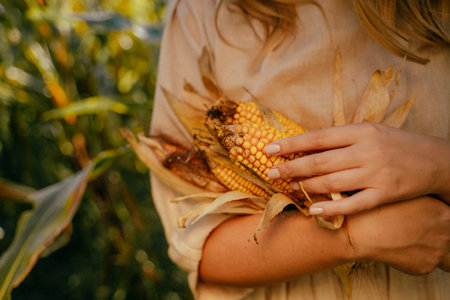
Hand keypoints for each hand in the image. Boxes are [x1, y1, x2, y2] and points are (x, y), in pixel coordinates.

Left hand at [264, 123, 449, 215]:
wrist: (436, 160)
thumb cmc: (396, 144)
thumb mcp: (370, 131)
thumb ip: (341, 138)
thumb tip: (306, 146)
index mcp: (361, 131)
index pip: (318, 137)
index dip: (292, 144)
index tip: (270, 149)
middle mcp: (366, 151)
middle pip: (320, 161)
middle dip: (292, 168)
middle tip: (271, 174)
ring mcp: (376, 174)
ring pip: (332, 182)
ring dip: (307, 186)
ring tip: (290, 187)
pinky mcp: (385, 194)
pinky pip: (354, 204)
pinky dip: (332, 207)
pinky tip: (314, 210)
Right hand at [348, 196, 449, 274]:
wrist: (359, 233)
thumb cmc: (376, 211)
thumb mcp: (402, 196)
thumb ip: (423, 201)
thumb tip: (428, 205)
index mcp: (443, 212)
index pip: (449, 218)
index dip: (438, 219)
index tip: (428, 221)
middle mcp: (446, 232)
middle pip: (448, 235)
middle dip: (437, 234)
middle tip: (415, 231)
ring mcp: (438, 251)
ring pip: (442, 253)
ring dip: (429, 249)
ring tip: (408, 242)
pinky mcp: (425, 267)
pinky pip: (426, 264)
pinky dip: (415, 259)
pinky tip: (399, 249)